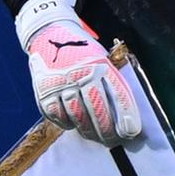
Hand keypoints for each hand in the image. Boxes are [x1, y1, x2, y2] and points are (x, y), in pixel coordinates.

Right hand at [15, 0, 142, 142]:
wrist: (50, 35)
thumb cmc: (83, 52)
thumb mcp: (102, 58)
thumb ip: (112, 81)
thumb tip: (125, 117)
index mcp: (100, 64)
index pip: (118, 93)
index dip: (126, 115)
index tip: (131, 131)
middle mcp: (80, 73)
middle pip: (96, 109)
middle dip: (106, 129)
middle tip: (112, 140)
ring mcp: (60, 83)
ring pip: (77, 116)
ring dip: (88, 130)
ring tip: (95, 136)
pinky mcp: (43, 90)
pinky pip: (56, 115)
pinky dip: (66, 123)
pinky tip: (73, 125)